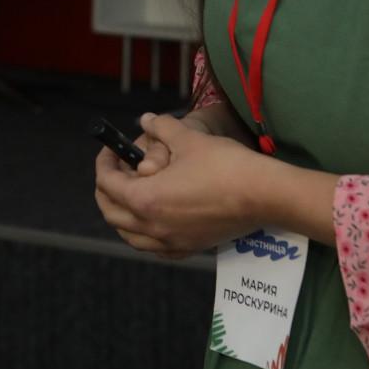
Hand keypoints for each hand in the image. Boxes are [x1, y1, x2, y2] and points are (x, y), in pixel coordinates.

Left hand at [93, 112, 268, 258]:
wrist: (263, 195)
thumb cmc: (224, 164)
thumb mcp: (188, 138)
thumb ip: (161, 127)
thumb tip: (146, 120)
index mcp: (146, 200)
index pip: (108, 185)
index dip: (105, 163)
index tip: (112, 149)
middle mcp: (153, 227)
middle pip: (112, 214)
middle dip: (107, 190)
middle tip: (117, 169)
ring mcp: (171, 242)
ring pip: (130, 236)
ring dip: (123, 215)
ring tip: (132, 193)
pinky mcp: (189, 248)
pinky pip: (155, 248)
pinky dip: (145, 235)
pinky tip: (155, 219)